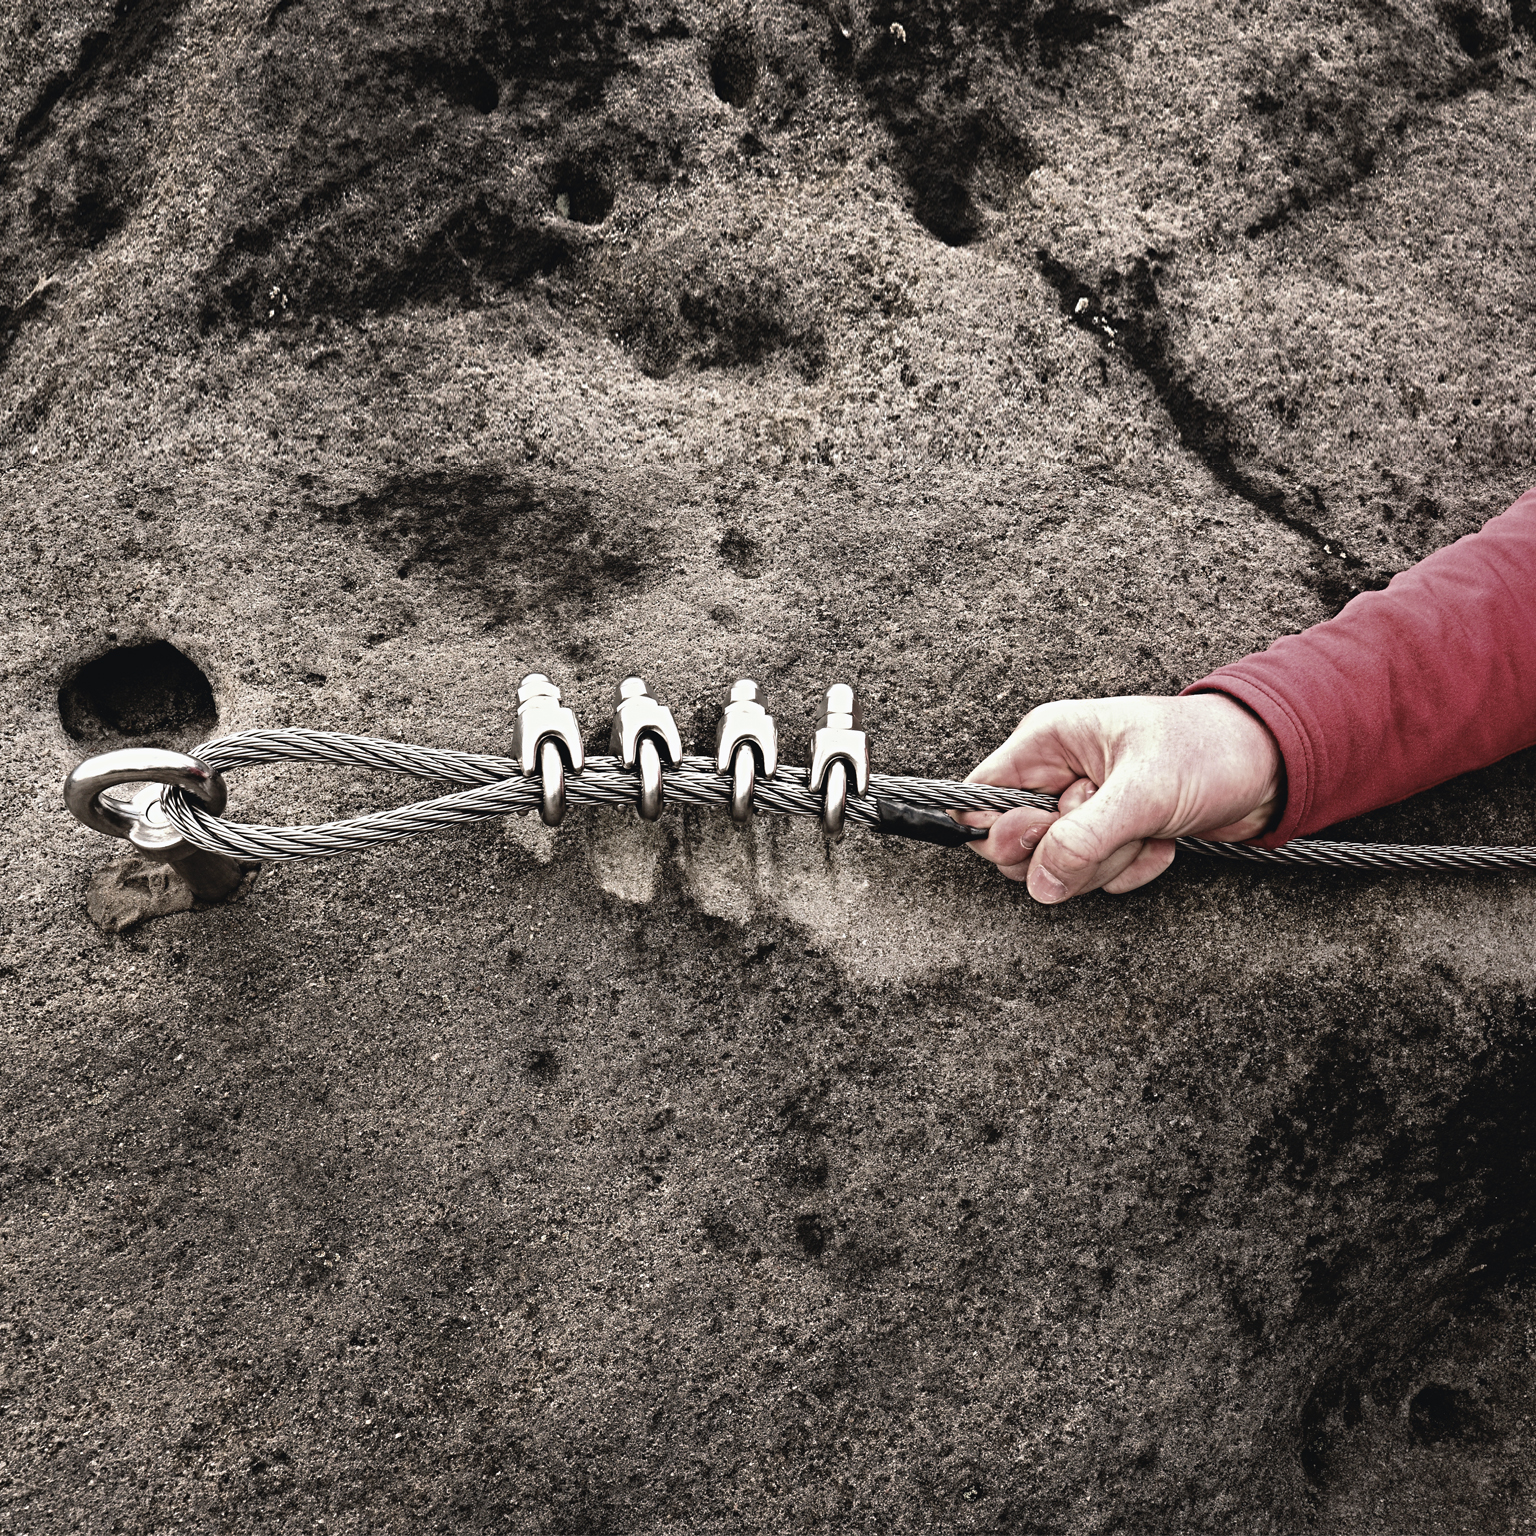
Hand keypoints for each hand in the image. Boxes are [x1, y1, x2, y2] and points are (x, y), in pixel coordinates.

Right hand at [959, 693, 1283, 902]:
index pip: (980, 801)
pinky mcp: (1107, 836)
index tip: (1046, 837)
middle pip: (1015, 847)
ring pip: (1056, 868)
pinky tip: (1160, 840)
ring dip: (1108, 862)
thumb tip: (1038, 882)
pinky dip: (1129, 869)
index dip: (1003, 832)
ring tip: (1148, 828)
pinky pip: (1092, 876)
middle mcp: (1054, 775)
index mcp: (1047, 743)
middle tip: (1115, 827)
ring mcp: (1080, 808)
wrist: (1273, 766)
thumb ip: (1084, 839)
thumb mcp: (1144, 792)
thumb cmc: (1211, 752)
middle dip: (1070, 853)